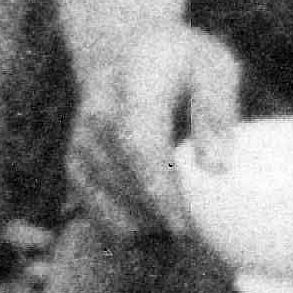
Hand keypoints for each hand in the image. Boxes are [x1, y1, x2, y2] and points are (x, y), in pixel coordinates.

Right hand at [78, 19, 250, 238]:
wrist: (122, 50)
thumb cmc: (182, 63)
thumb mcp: (213, 66)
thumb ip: (217, 109)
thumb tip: (217, 167)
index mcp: (133, 84)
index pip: (140, 147)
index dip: (161, 193)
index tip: (185, 228)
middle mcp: (97, 114)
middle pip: (124, 184)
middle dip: (160, 220)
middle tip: (200, 242)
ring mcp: (81, 142)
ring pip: (109, 205)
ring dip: (146, 228)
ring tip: (185, 231)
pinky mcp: (75, 166)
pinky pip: (98, 212)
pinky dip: (128, 228)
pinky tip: (158, 227)